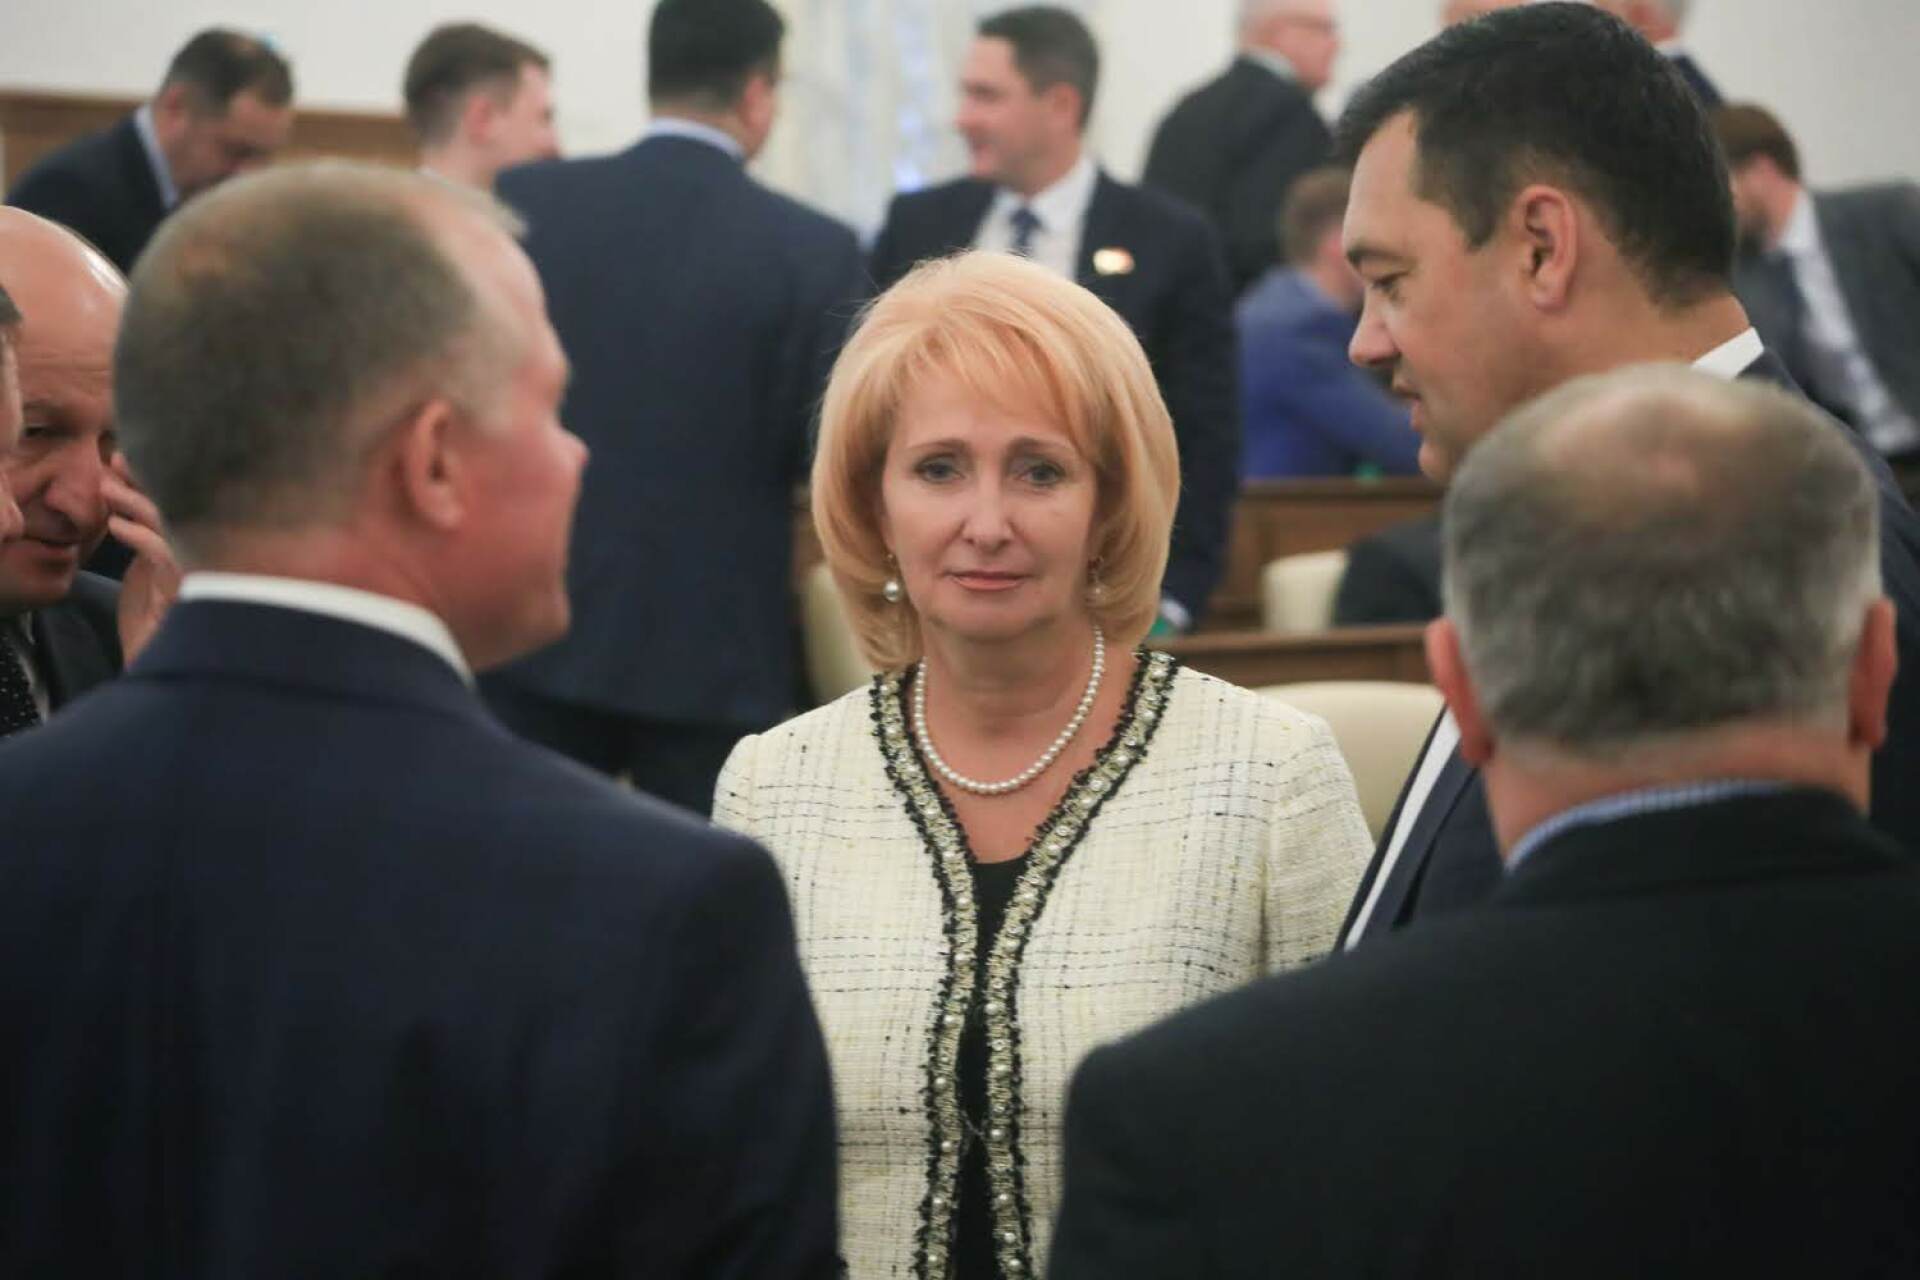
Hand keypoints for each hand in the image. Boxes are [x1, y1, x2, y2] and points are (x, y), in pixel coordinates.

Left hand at [105, 454, 179, 662]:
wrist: (155, 653)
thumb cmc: (151, 612)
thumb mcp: (145, 563)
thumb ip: (144, 533)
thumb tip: (121, 496)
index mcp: (196, 541)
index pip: (178, 498)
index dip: (152, 475)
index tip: (124, 458)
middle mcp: (203, 549)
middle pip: (179, 502)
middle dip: (146, 478)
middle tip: (118, 459)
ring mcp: (197, 566)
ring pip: (170, 521)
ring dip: (135, 501)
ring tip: (106, 488)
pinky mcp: (183, 585)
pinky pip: (161, 552)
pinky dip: (137, 535)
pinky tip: (115, 525)